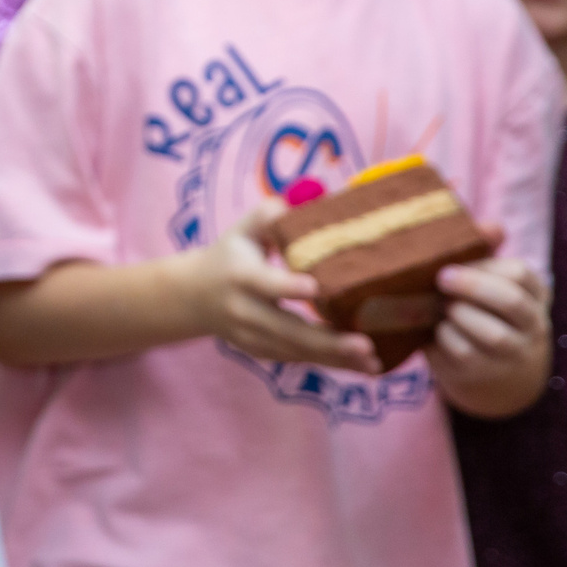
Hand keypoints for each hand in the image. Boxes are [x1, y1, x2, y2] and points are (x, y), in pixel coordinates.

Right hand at [181, 199, 380, 373]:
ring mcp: (251, 337)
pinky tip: (362, 366)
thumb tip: (308, 201)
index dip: (287, 286)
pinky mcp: (261, 353)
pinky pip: (298, 360)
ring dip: (336, 360)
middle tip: (365, 344)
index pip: (264, 282)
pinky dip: (330, 365)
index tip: (315, 287)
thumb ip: (270, 216)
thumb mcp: (242, 231)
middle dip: (327, 341)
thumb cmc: (230, 256)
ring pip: (296, 351)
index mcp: (240, 276)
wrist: (194, 298)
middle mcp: (245, 311)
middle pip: (286, 329)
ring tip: (373, 362)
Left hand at [428, 256, 550, 415]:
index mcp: (535, 297)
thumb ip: (486, 253)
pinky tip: (435, 327)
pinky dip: (443, 336)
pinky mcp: (484, 374)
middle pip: (512, 303)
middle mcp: (532, 328)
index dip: (486, 266)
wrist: (492, 372)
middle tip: (442, 278)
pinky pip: (463, 353)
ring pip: (492, 334)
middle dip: (473, 286)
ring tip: (440, 305)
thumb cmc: (484, 310)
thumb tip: (493, 227)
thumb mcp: (490, 282)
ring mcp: (512, 356)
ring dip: (459, 314)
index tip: (455, 261)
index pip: (520, 275)